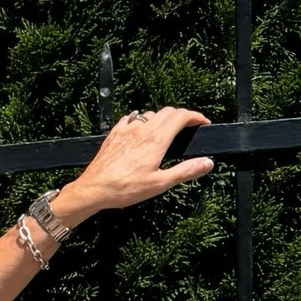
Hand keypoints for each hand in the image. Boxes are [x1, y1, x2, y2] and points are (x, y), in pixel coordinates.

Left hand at [70, 105, 215, 214]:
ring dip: (162, 118)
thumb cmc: (124, 189)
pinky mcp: (114, 134)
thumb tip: (207, 163)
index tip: (202, 123)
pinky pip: (131, 119)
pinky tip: (141, 131)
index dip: (196, 116)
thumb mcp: (159, 183)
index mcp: (156, 140)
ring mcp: (126, 130)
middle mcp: (142, 130)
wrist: (93, 189)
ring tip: (166, 131)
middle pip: (168, 111)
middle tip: (187, 127)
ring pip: (150, 114)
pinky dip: (142, 121)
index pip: (181, 116)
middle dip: (181, 116)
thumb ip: (185, 171)